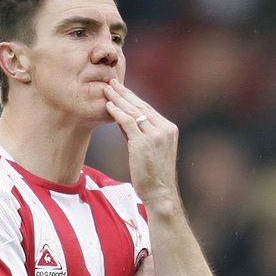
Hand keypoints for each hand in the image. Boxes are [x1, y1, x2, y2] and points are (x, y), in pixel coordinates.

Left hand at [102, 79, 180, 208]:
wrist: (160, 193)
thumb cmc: (153, 175)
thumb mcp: (150, 149)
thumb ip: (140, 133)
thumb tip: (124, 119)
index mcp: (169, 129)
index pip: (148, 109)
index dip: (132, 97)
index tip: (120, 88)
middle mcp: (165, 129)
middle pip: (141, 106)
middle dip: (124, 93)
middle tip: (111, 82)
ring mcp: (156, 135)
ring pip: (134, 111)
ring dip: (118, 99)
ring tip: (106, 90)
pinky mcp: (144, 143)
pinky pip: (128, 122)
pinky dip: (117, 112)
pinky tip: (108, 105)